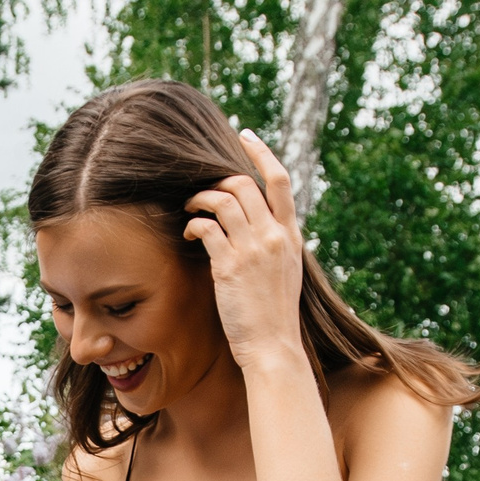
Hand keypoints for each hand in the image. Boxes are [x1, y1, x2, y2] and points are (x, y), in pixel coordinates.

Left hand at [184, 131, 306, 373]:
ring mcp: (254, 249)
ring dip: (200, 199)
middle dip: (217, 180)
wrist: (273, 345)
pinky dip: (193, 224)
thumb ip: (274, 244)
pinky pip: (207, 228)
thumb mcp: (285, 271)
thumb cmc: (273, 313)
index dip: (261, 152)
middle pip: (244, 184)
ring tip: (189, 210)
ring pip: (223, 200)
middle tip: (200, 192)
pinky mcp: (230, 266)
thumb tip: (256, 225)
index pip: (280, 180)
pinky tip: (188, 233)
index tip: (245, 135)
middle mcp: (274, 236)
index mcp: (291, 234)